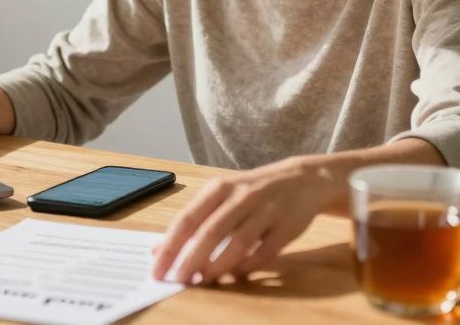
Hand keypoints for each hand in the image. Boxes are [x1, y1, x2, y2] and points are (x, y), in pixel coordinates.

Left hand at [151, 160, 333, 284]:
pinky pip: (266, 250)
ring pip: (239, 241)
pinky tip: (237, 275)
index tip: (157, 268)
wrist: (303, 178)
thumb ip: (193, 221)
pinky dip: (250, 265)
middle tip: (178, 279)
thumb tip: (158, 249)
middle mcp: (241, 196)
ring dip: (219, 265)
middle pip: (211, 231)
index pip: (188, 218)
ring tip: (203, 280)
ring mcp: (266, 210)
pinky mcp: (287, 226)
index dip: (170, 245)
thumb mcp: (221, 196)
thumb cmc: (252, 192)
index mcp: (219, 188)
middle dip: (191, 259)